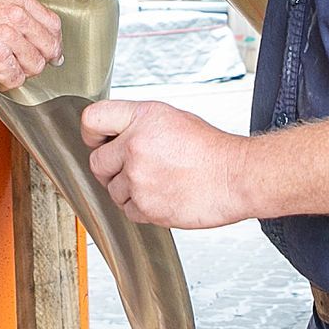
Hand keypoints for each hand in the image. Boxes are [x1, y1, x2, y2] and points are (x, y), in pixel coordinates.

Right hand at [0, 0, 62, 91]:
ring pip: (33, 65)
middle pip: (48, 45)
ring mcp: (4, 33)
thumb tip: (26, 31)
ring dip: (18, 73)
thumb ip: (5, 12)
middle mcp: (11, 12)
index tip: (51, 52)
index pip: (51, 22)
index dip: (52, 42)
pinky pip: (14, 78)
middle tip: (24, 67)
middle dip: (38, 60)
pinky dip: (3, 82)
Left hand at [81, 100, 250, 228]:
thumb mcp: (172, 119)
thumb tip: (114, 136)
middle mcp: (135, 146)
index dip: (92, 133)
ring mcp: (139, 178)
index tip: (98, 141)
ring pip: (112, 190)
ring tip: (158, 182)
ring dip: (128, 190)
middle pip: (96, 162)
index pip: (92, 120)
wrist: (237, 176)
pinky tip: (162, 196)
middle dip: (110, 168)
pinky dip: (141, 208)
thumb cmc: (212, 150)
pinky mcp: (146, 206)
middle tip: (131, 168)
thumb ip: (138, 125)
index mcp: (142, 118)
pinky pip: (128, 210)